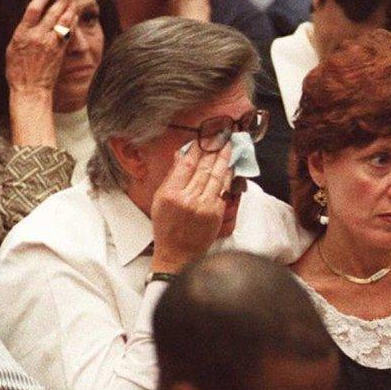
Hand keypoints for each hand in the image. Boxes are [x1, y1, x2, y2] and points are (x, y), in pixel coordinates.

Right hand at [6, 0, 74, 97]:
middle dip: (60, 2)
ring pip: (63, 22)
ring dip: (69, 10)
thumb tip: (27, 22)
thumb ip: (21, 34)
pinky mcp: (60, 52)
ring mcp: (50, 44)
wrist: (30, 89)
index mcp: (22, 34)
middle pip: (52, 13)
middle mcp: (37, 37)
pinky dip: (72, 23)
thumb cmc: (18, 71)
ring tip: (72, 3)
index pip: (33, 9)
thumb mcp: (12, 49)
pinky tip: (74, 17)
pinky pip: (68, 33)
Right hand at [150, 142, 233, 273]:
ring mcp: (204, 206)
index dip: (196, 149)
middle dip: (213, 149)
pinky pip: (224, 189)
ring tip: (228, 146)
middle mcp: (188, 199)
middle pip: (204, 168)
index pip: (186, 165)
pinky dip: (227, 176)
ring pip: (217, 176)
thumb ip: (172, 177)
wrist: (178, 253)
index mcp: (171, 194)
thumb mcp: (160, 200)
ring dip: (223, 159)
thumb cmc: (167, 228)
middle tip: (220, 136)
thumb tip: (182, 156)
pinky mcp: (217, 213)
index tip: (201, 139)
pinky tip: (230, 167)